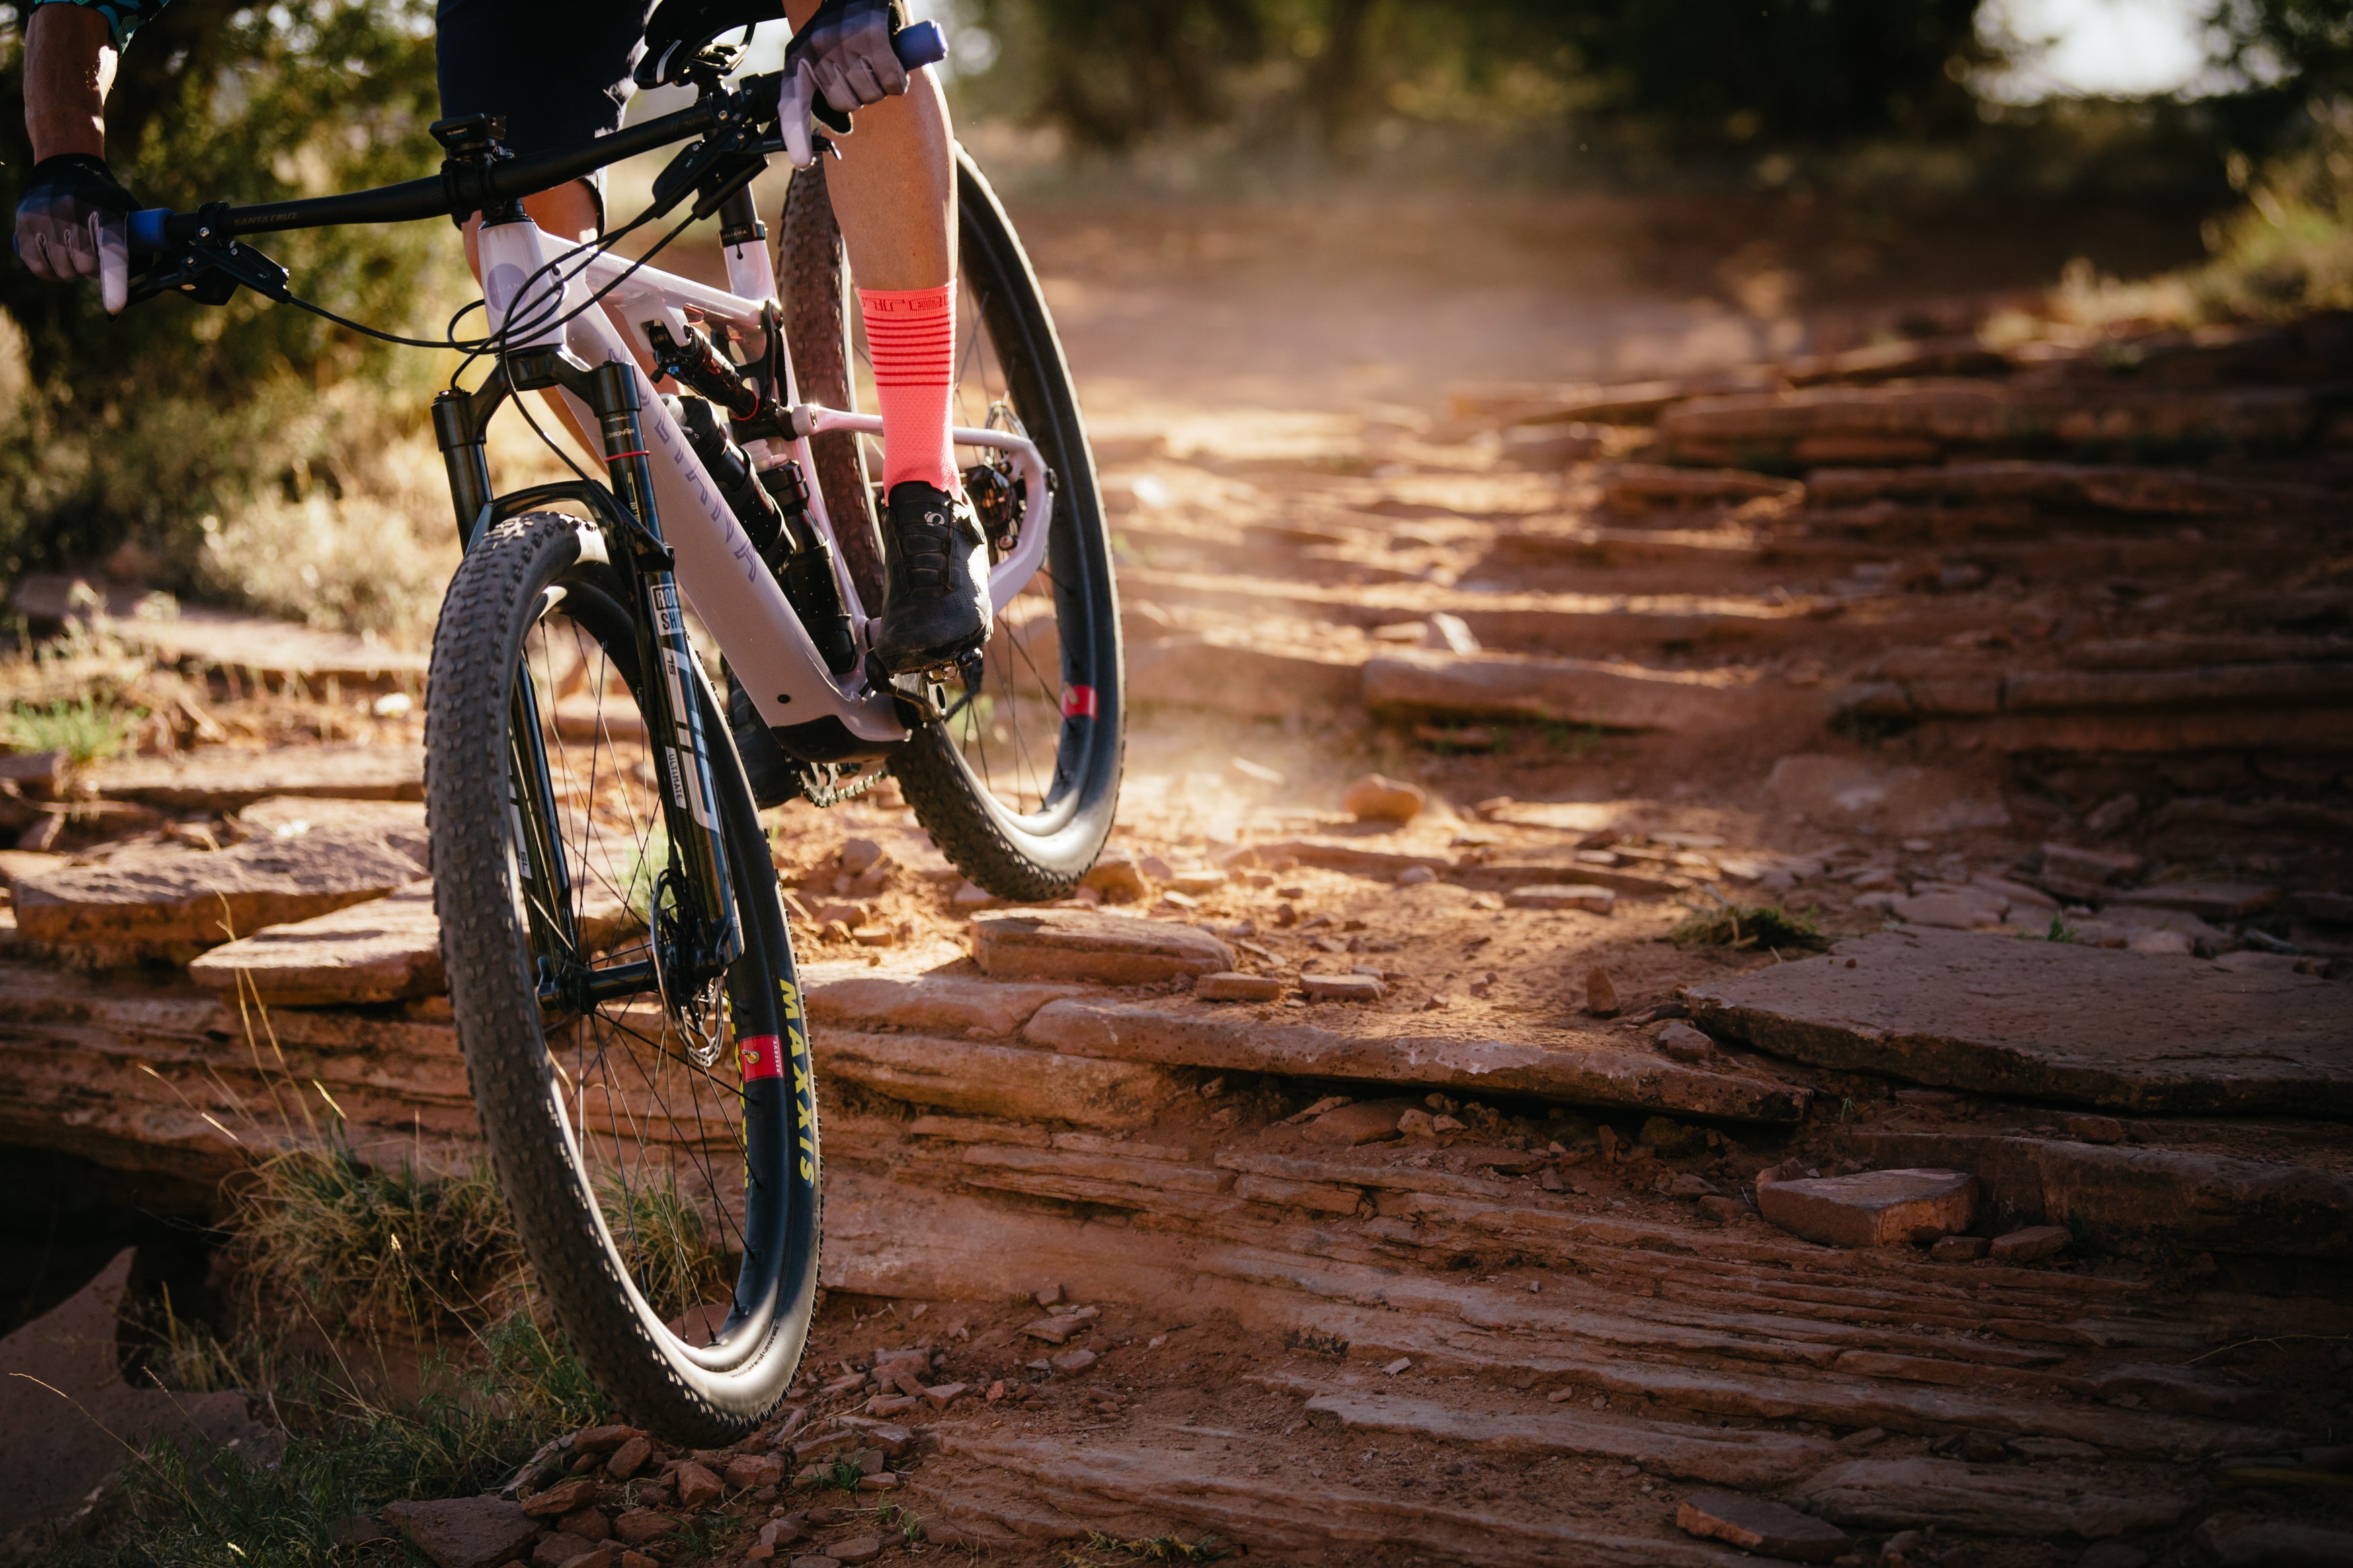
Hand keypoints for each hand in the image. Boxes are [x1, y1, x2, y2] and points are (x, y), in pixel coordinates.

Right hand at [14, 153, 133, 314]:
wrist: (62, 166)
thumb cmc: (104, 198)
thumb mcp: (128, 208)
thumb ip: (144, 242)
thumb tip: (158, 280)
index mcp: (104, 210)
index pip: (111, 251)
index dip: (114, 281)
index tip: (115, 307)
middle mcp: (71, 212)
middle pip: (86, 268)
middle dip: (94, 270)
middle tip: (93, 252)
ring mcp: (43, 218)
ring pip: (64, 272)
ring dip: (73, 270)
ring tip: (75, 249)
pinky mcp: (23, 226)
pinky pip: (41, 269)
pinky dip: (52, 271)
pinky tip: (57, 255)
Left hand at [776, 0, 907, 166]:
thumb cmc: (844, 27)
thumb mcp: (821, 52)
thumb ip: (822, 87)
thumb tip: (837, 131)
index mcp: (799, 57)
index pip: (792, 103)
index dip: (795, 134)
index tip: (802, 162)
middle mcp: (817, 49)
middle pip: (844, 105)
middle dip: (860, 96)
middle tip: (862, 70)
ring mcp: (844, 42)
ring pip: (870, 95)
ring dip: (881, 87)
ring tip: (875, 61)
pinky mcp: (873, 36)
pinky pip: (891, 82)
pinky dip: (898, 81)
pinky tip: (894, 64)